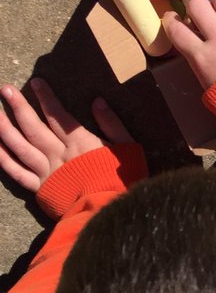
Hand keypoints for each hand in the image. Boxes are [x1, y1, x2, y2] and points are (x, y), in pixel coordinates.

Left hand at [0, 79, 133, 191]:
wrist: (109, 210)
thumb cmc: (122, 178)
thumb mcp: (127, 147)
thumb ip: (112, 124)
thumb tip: (97, 101)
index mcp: (79, 142)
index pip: (58, 115)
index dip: (46, 97)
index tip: (36, 82)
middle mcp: (58, 153)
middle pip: (34, 127)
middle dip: (19, 106)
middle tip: (5, 89)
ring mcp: (45, 171)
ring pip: (20, 147)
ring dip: (5, 129)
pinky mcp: (40, 188)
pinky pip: (16, 172)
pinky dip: (3, 159)